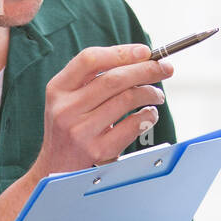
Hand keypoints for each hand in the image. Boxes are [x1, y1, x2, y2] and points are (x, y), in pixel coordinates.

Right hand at [31, 43, 171, 177]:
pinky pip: (132, 126)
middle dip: (146, 70)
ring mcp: (81, 131)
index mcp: (58, 90)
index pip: (90, 59)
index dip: (121, 52)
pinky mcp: (97, 150)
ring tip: (157, 94)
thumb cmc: (69, 128)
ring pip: (126, 100)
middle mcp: (66, 109)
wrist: (56, 168)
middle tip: (165, 68)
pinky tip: (150, 115)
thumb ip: (93, 79)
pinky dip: (148, 116)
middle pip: (113, 78)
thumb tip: (138, 58)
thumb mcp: (68, 100)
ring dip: (150, 93)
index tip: (145, 51)